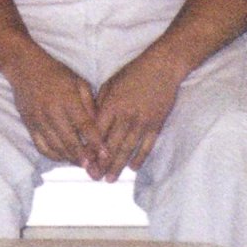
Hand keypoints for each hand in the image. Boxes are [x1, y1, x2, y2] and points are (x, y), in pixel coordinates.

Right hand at [5, 52, 100, 170]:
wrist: (25, 67)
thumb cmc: (56, 73)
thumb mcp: (78, 82)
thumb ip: (89, 104)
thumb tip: (98, 126)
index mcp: (68, 99)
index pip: (85, 126)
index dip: (96, 142)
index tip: (106, 155)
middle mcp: (53, 112)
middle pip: (70, 141)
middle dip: (84, 158)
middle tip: (95, 168)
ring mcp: (39, 120)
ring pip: (56, 147)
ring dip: (70, 159)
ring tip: (82, 164)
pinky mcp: (29, 125)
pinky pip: (42, 146)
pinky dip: (54, 155)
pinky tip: (63, 157)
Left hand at [90, 49, 183, 179]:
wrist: (162, 67)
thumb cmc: (133, 72)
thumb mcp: (111, 83)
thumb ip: (100, 103)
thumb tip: (91, 122)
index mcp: (112, 105)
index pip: (98, 133)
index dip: (91, 149)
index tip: (84, 161)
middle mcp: (126, 116)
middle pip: (111, 145)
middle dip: (102, 164)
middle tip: (94, 178)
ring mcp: (142, 122)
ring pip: (128, 149)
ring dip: (118, 166)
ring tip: (110, 179)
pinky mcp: (156, 124)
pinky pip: (147, 146)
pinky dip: (139, 158)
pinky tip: (133, 168)